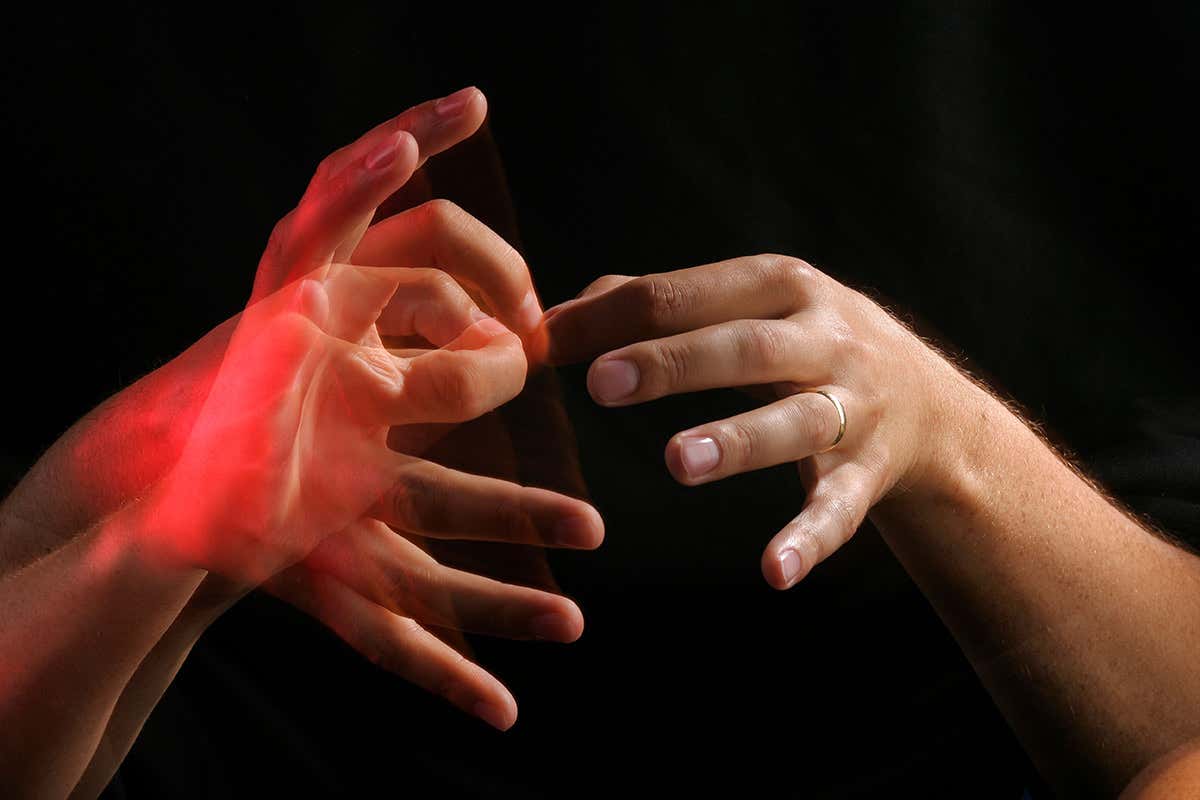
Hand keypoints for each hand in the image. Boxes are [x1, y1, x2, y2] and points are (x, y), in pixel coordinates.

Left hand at [544, 254, 964, 589]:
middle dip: (673, 363)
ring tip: (677, 462)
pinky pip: (839, 510)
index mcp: (780, 285)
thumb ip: (660, 305)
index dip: (612, 319)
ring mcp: (854, 406)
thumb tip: (554, 316)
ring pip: (795, 423)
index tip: (544, 345)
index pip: (684, 293)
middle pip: (743, 348)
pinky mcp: (870, 474)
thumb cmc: (804, 343)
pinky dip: (808, 540)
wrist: (930, 403)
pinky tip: (772, 571)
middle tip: (603, 384)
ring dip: (738, 440)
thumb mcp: (750, 305)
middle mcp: (824, 338)